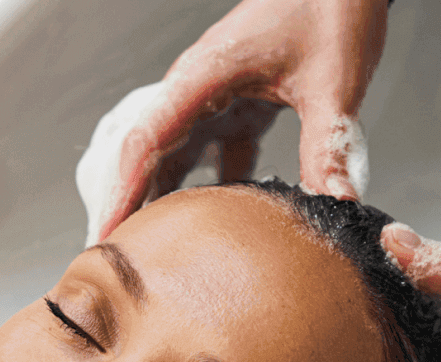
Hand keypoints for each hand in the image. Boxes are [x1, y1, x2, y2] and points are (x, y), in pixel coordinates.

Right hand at [83, 0, 390, 244]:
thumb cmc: (329, 5)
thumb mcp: (333, 79)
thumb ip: (328, 142)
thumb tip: (334, 202)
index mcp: (204, 76)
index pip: (146, 140)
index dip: (122, 192)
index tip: (107, 233)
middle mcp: (196, 89)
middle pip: (145, 156)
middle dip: (126, 206)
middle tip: (117, 258)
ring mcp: (212, 99)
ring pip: (171, 160)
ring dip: (161, 202)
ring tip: (153, 253)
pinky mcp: (234, 107)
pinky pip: (208, 158)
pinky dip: (208, 192)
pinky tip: (217, 228)